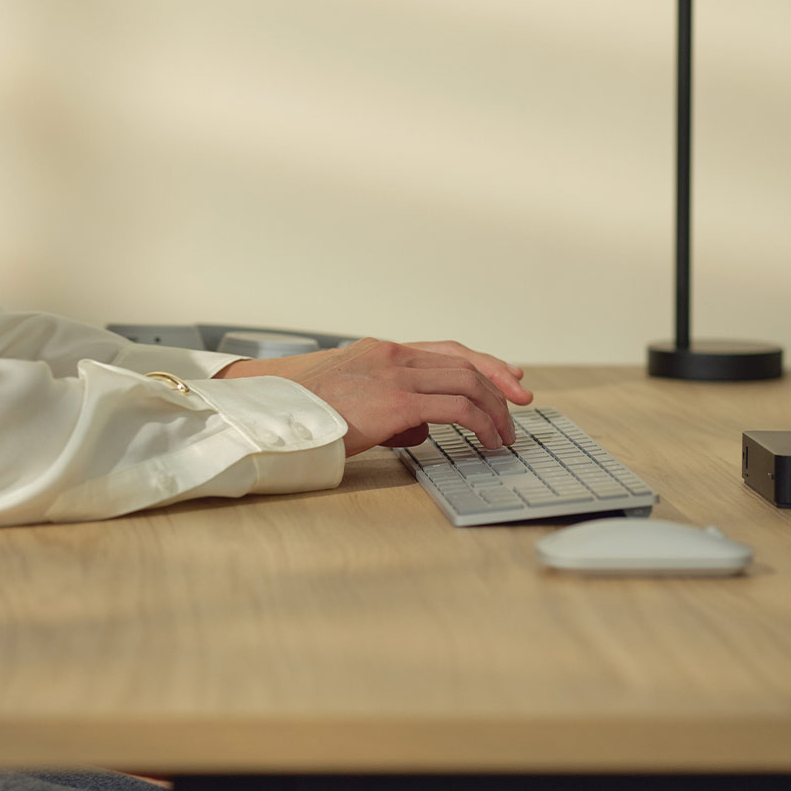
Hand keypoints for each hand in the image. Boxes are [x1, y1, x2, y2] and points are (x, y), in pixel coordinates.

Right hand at [218, 337, 531, 455]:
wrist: (270, 413)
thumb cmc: (303, 412)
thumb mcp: (351, 399)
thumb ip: (390, 407)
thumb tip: (423, 429)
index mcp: (382, 351)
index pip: (446, 350)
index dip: (483, 362)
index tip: (508, 376)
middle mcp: (392, 356)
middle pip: (463, 363)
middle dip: (499, 384)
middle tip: (520, 406)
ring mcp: (394, 376)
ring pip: (466, 383)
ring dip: (494, 410)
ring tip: (505, 435)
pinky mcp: (395, 403)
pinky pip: (456, 409)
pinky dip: (481, 423)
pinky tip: (488, 440)